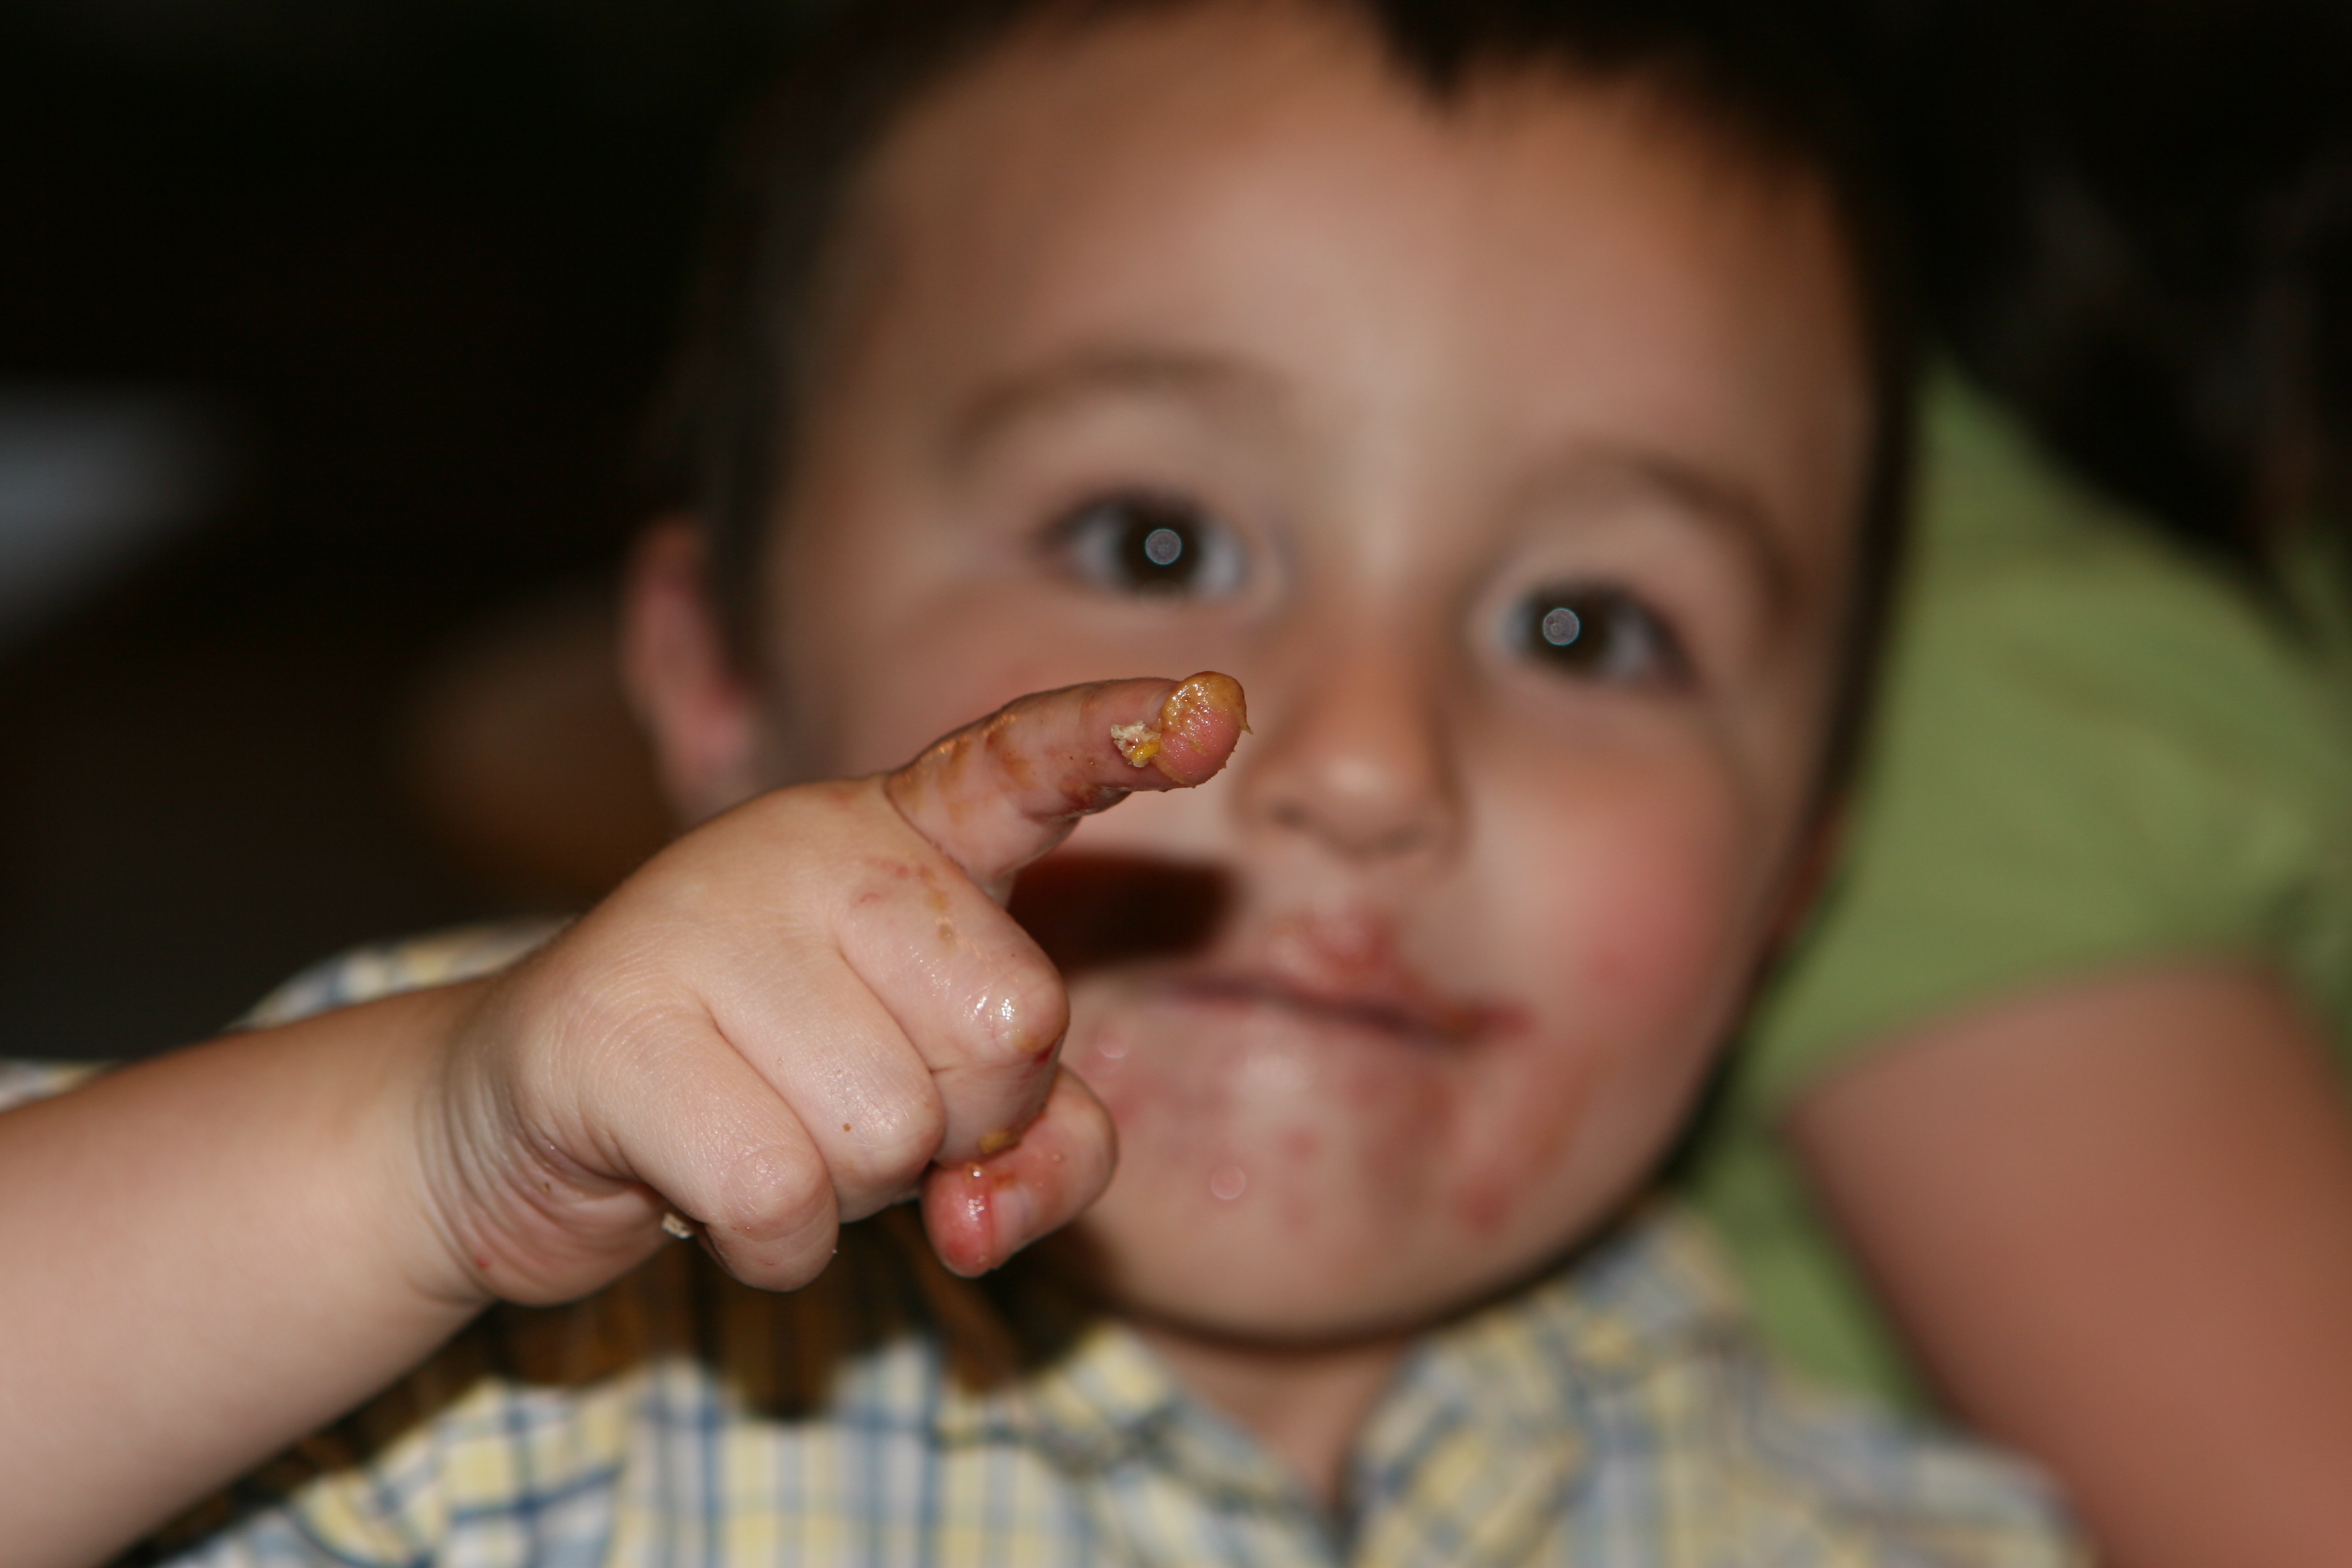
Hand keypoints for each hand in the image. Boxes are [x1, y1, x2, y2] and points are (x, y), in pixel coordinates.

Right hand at [416, 673, 1246, 1304]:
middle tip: (840, 1096)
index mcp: (901, 836)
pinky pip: (784, 1197)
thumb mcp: (943, 1113)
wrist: (526, 1124)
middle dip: (955, 1118)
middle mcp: (807, 845)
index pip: (1024, 761)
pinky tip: (701, 1190)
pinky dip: (768, 1242)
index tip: (1220, 706)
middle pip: (1015, 1025)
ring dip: (847, 1188)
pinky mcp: (606, 1021)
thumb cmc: (772, 1097)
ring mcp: (696, 916)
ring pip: (895, 1132)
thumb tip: (980, 1218)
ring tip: (759, 1126)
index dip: (1120, 734)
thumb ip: (1041, 1146)